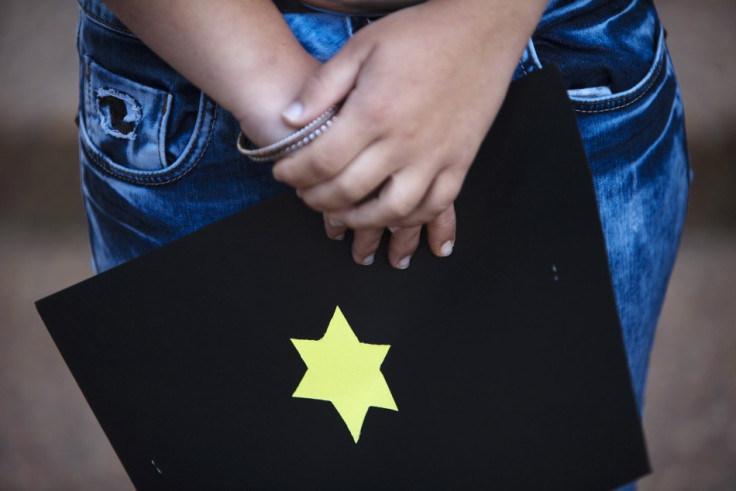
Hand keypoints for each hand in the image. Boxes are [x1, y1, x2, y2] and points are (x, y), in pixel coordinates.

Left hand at [274, 0, 545, 267]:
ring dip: (360, 220)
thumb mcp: (361, 46)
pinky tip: (393, 218)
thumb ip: (322, 86)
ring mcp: (436, 156)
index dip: (294, 174)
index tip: (283, 174)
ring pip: (392, 211)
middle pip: (349, 191)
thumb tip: (289, 119)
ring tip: (341, 214)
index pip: (322, 160)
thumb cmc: (421, 34)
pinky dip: (411, 220)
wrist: (482, 29)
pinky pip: (435, 205)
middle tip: (305, 195)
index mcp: (374, 111)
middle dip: (317, 200)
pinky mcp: (460, 161)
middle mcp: (404, 142)